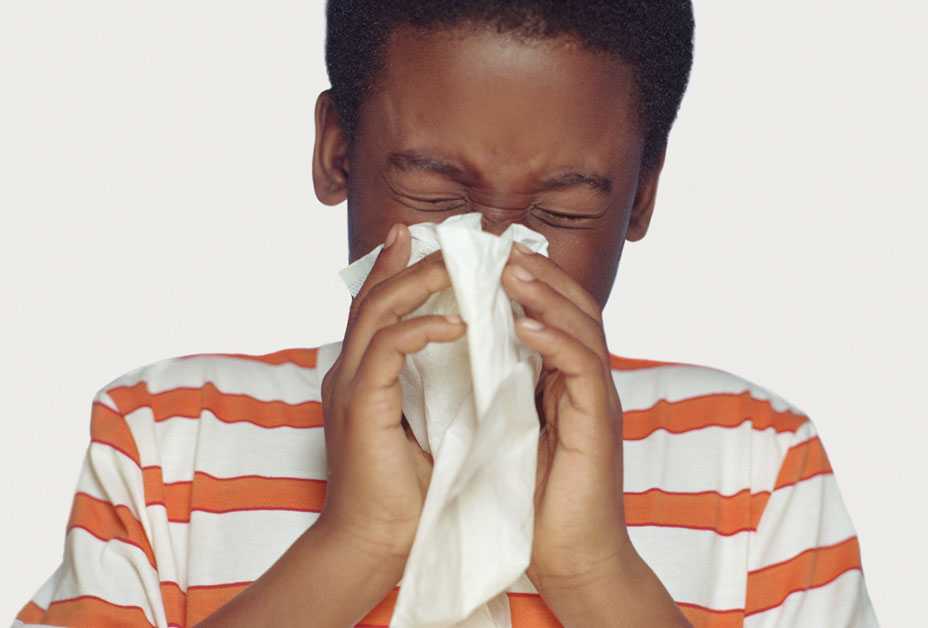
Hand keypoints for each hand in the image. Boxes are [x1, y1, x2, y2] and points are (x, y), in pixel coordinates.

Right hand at [316, 223, 466, 563]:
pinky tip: (458, 325)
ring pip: (377, 310)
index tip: (427, 242)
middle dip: (408, 262)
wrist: (372, 544)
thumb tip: (476, 364)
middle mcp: (349, 371)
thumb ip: (437, 391)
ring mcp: (349, 384)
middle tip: (448, 240)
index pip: (378, 309)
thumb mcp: (427, 428)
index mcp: (362, 377)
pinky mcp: (359, 403)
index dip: (398, 271)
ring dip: (417, 282)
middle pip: (372, 296)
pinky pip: (388, 347)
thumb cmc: (403, 494)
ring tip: (457, 267)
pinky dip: (422, 329)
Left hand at [500, 243, 628, 591]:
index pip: (554, 316)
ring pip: (582, 329)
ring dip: (546, 295)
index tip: (489, 258)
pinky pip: (582, 369)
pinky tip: (526, 324)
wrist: (572, 560)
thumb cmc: (534, 501)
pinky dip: (555, 341)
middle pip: (574, 308)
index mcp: (565, 383)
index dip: (528, 283)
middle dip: (539, 274)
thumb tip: (461, 360)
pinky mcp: (598, 423)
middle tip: (502, 246)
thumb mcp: (507, 432)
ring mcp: (597, 400)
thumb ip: (498, 392)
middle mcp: (586, 383)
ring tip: (511, 270)